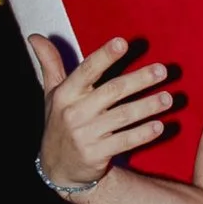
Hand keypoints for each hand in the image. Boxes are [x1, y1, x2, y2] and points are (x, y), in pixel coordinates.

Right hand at [28, 34, 177, 190]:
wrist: (58, 168)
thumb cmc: (60, 122)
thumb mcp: (52, 94)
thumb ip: (49, 64)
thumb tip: (33, 35)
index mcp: (65, 94)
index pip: (86, 71)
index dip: (104, 56)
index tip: (123, 42)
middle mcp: (74, 113)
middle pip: (112, 92)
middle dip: (139, 80)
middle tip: (163, 70)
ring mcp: (85, 135)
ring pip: (122, 117)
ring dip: (147, 106)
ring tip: (169, 98)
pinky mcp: (96, 155)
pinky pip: (124, 141)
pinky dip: (142, 134)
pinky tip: (160, 126)